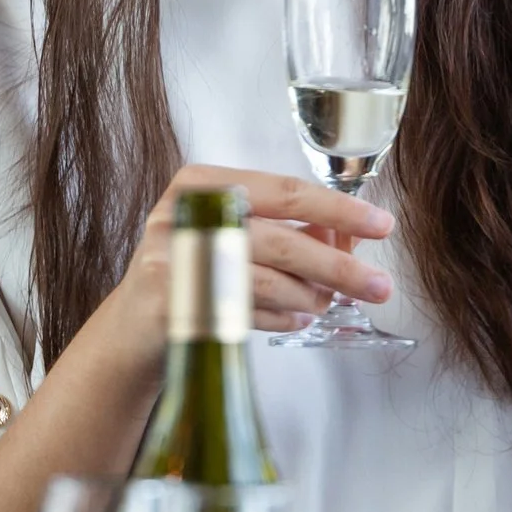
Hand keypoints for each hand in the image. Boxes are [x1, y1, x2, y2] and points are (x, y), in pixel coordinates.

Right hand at [81, 165, 394, 379]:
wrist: (131, 330)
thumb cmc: (192, 271)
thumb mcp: (229, 233)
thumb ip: (284, 228)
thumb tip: (353, 237)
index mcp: (201, 182)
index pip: (284, 191)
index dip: (337, 210)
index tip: (380, 225)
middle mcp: (183, 214)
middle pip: (281, 240)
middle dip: (338, 267)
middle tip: (377, 286)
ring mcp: (172, 260)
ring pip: (267, 281)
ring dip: (307, 298)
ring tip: (324, 305)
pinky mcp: (170, 305)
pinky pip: (245, 314)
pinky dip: (281, 319)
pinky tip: (296, 319)